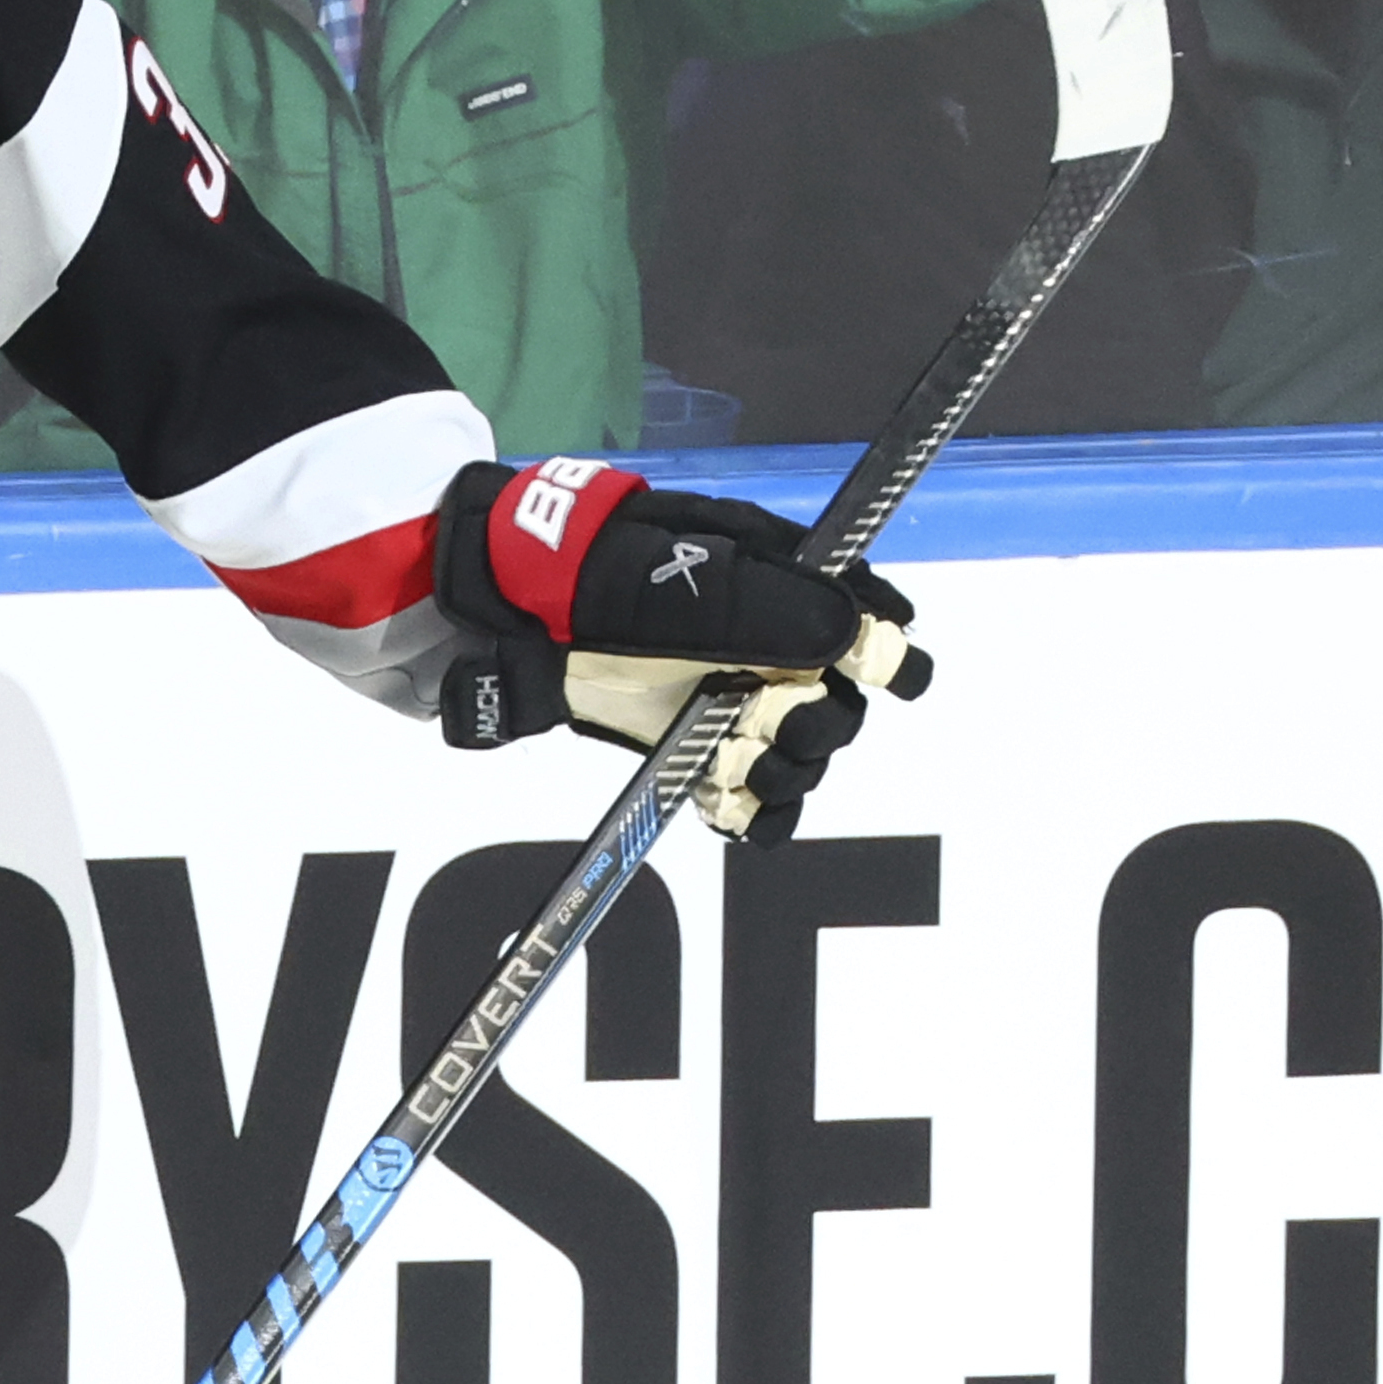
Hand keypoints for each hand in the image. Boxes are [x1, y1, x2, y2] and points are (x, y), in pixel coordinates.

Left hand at [431, 457, 930, 842]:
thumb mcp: (662, 573)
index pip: (865, 615)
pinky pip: (748, 794)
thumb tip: (854, 631)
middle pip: (838, 702)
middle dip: (820, 724)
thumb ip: (754, 605)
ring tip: (741, 772)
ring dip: (786, 773)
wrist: (493, 606)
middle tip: (773, 729)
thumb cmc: (576, 570)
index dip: (884, 648)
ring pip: (799, 753)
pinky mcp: (692, 743)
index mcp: (773, 579)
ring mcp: (728, 694)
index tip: (889, 673)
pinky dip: (750, 814)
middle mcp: (762, 641)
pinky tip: (726, 809)